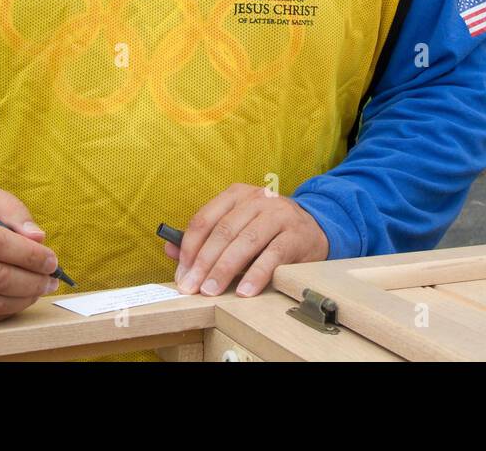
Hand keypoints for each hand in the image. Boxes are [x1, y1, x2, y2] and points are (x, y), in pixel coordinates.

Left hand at [165, 183, 328, 297]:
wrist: (314, 229)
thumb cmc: (267, 231)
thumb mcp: (236, 228)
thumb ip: (205, 239)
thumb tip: (170, 249)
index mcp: (237, 195)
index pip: (205, 219)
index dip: (189, 248)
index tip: (181, 273)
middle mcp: (257, 199)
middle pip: (223, 232)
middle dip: (203, 262)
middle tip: (191, 288)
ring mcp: (278, 215)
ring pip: (246, 242)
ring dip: (225, 269)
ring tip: (211, 291)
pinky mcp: (296, 235)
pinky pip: (272, 256)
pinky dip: (256, 274)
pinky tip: (244, 291)